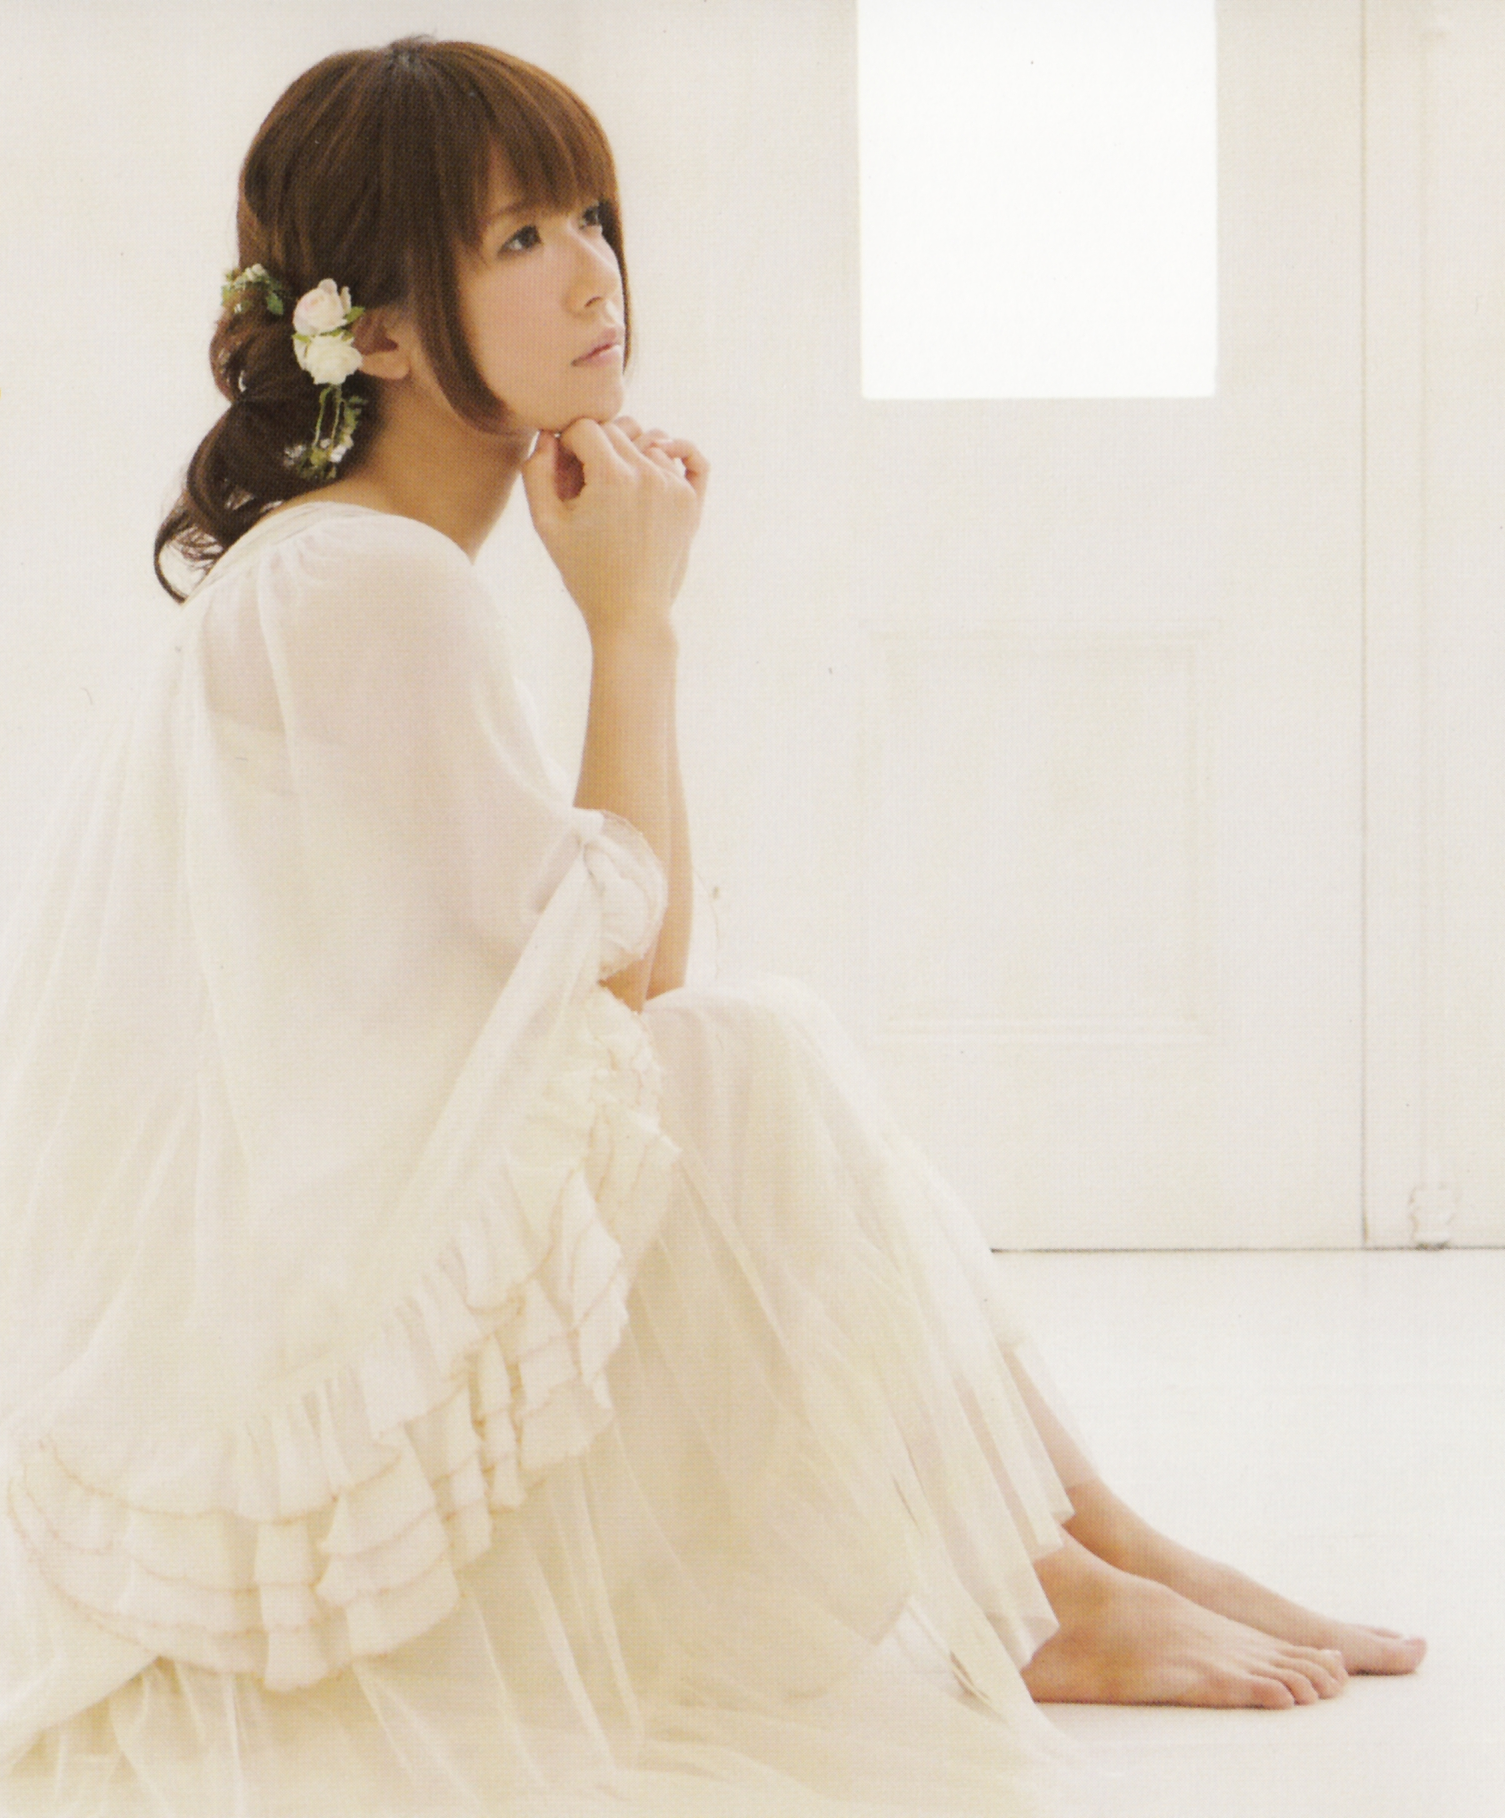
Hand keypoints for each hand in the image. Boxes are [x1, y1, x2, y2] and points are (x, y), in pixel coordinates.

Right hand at [522, 416, 707, 639]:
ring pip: (645, 441)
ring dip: (626, 454)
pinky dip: (667, 454)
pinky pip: (682, 458)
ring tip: (612, 489)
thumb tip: (549, 435)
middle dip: (593, 448)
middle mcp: (648, 475)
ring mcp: (674, 487)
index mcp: (613, 477)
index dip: (566, 444)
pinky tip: (654, 460)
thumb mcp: (546, 523)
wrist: (631, 612)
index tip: (563, 472)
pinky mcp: (691, 501)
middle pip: (614, 431)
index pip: (584, 426)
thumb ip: (537, 471)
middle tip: (583, 486)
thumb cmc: (584, 571)